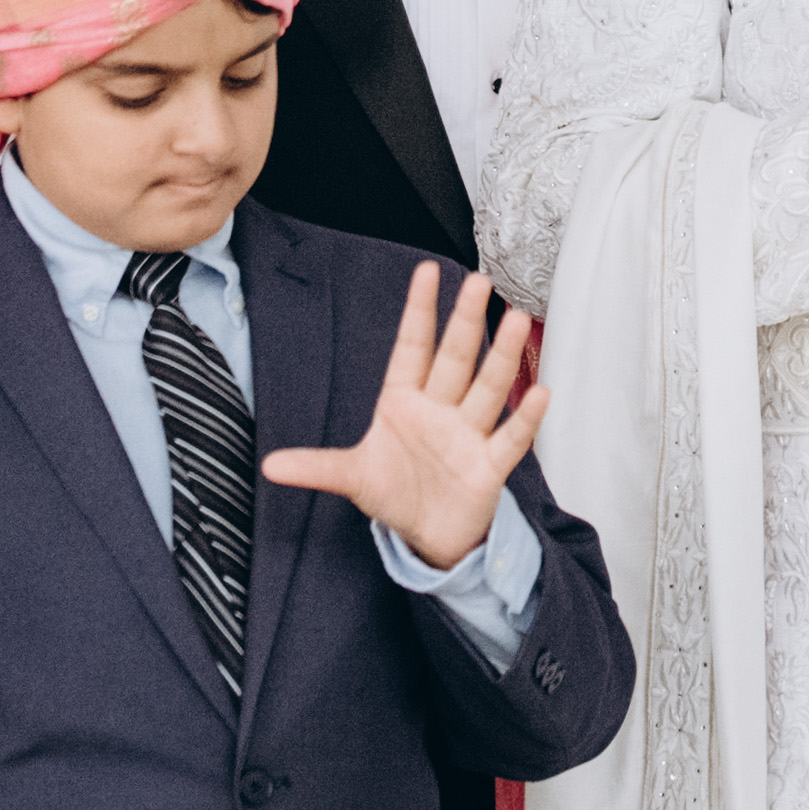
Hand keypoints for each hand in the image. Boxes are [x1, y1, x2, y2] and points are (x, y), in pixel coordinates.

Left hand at [264, 264, 550, 572]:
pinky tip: (539, 392)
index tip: (428, 272)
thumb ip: (317, 466)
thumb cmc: (395, 494)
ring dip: (500, 356)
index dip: (419, 311)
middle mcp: (440, 410)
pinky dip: (525, 418)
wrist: (427, 537)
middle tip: (478, 282)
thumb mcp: (353, 477)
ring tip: (515, 319)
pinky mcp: (488, 466)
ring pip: (487, 388)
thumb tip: (269, 466)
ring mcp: (467, 435)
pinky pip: (509, 438)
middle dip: (464, 321)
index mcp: (404, 403)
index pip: (412, 348)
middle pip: (455, 358)